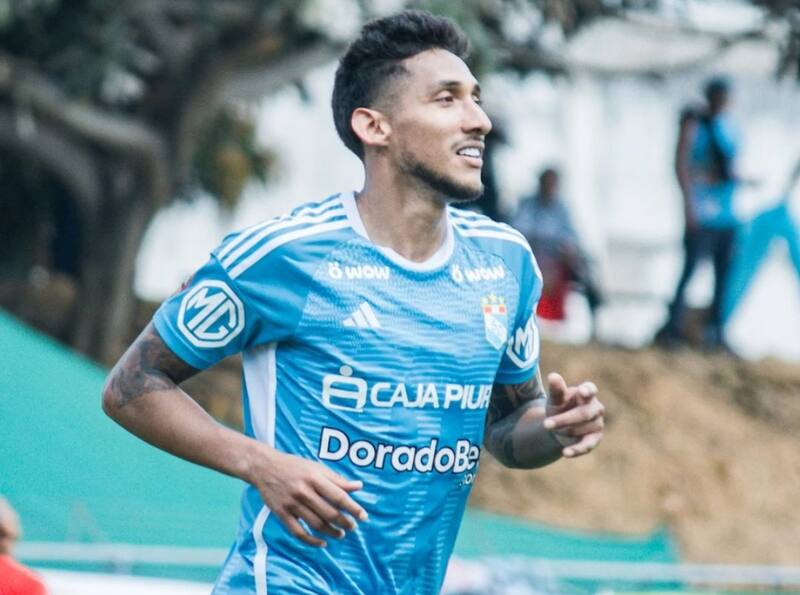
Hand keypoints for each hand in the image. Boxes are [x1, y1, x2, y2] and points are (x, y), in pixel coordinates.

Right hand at [248, 446, 367, 546]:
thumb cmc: (294, 466)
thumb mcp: (317, 467)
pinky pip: (298, 532)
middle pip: (329, 512)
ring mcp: (291, 504)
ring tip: (341, 534)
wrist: (264, 467)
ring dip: (331, 532)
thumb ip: (337, 479)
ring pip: (316, 524)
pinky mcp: (281, 513)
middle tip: (353, 527)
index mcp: (314, 477)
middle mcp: (303, 491)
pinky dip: (311, 541)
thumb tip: (358, 486)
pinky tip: (322, 543)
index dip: (353, 508)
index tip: (364, 516)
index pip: (338, 496)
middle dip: (344, 522)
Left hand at [543, 373, 603, 457]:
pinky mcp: (594, 439)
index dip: (587, 391)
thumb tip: (553, 376)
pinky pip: (587, 445)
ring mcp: (597, 423)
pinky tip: (565, 453)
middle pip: (583, 414)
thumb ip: (556, 390)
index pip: (590, 389)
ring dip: (565, 430)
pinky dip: (576, 450)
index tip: (582, 392)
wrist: (560, 426)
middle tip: (546, 424)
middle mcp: (595, 407)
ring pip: (581, 429)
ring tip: (554, 429)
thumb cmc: (560, 406)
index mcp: (587, 393)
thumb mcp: (555, 399)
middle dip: (564, 419)